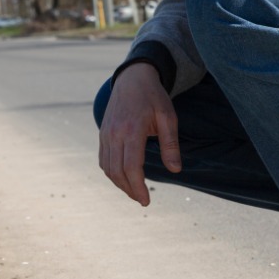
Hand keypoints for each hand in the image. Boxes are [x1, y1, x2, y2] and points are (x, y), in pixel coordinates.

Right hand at [99, 63, 180, 205]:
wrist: (132, 77)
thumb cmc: (153, 97)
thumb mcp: (168, 117)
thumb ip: (170, 145)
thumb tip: (176, 170)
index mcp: (132, 129)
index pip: (131, 167)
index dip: (138, 187)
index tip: (147, 200)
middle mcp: (114, 133)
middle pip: (117, 171)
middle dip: (129, 190)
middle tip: (143, 199)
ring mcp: (105, 133)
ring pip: (108, 168)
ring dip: (120, 183)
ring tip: (135, 191)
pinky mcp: (102, 134)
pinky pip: (103, 160)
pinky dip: (112, 173)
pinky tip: (124, 177)